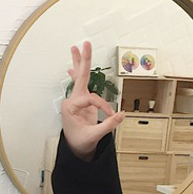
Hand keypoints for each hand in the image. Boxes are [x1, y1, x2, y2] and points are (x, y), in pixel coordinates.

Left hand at [61, 41, 125, 160]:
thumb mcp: (94, 136)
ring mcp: (77, 100)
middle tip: (83, 44)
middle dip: (83, 60)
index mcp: (70, 108)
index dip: (103, 106)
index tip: (112, 114)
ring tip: (77, 47)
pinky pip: (82, 84)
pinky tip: (74, 65)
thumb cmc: (80, 143)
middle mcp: (72, 101)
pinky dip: (79, 73)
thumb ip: (108, 125)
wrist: (75, 148)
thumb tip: (122, 115)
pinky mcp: (83, 102)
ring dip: (80, 62)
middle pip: (79, 77)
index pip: (91, 100)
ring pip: (80, 77)